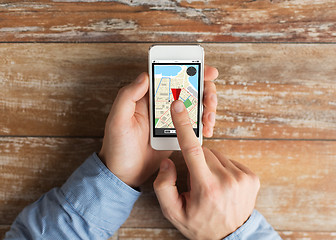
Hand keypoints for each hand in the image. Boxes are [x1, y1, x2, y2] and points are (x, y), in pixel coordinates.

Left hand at [99, 66, 217, 187]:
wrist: (124, 174)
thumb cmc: (117, 147)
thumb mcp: (117, 120)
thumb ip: (128, 96)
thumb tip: (145, 76)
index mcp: (146, 97)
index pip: (169, 76)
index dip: (188, 70)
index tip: (205, 71)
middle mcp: (160, 105)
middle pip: (188, 88)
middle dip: (204, 90)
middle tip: (209, 100)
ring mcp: (170, 119)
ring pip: (194, 104)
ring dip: (207, 107)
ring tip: (208, 119)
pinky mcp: (176, 133)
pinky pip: (194, 123)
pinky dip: (203, 123)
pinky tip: (206, 129)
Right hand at [153, 100, 259, 238]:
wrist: (231, 237)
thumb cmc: (200, 224)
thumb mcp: (173, 212)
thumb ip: (164, 186)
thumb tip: (169, 161)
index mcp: (207, 187)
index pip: (192, 149)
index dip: (184, 125)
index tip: (178, 107)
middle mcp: (227, 180)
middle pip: (204, 152)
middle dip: (196, 161)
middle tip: (196, 181)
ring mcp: (243, 177)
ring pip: (217, 155)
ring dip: (209, 164)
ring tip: (210, 184)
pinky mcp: (252, 176)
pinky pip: (229, 160)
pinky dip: (222, 167)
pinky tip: (221, 183)